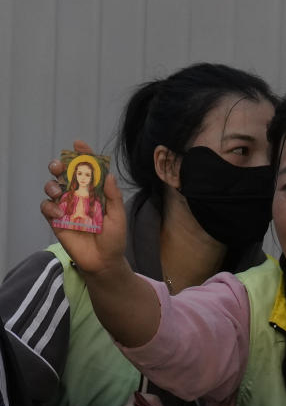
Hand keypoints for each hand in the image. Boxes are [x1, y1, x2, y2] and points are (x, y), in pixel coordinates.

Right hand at [41, 140, 127, 276]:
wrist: (103, 261)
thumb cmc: (113, 239)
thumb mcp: (118, 217)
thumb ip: (114, 197)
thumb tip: (110, 175)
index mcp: (96, 192)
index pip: (88, 170)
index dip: (83, 155)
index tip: (78, 144)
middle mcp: (79, 196)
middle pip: (64, 174)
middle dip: (59, 166)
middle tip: (58, 166)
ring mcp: (66, 207)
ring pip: (52, 187)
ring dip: (52, 184)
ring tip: (58, 191)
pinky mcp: (56, 219)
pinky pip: (47, 207)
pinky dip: (49, 206)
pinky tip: (58, 213)